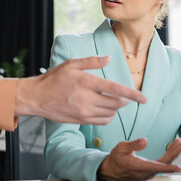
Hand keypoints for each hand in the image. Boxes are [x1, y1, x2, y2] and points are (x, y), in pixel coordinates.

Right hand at [15, 56, 146, 124]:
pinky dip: (108, 116)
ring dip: (117, 109)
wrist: (36, 97)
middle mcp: (86, 99)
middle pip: (116, 104)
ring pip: (110, 114)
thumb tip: (109, 59)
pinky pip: (102, 121)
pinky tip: (106, 109)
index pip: (116, 90)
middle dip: (126, 101)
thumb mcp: (71, 64)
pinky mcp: (80, 120)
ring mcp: (83, 112)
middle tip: (126, 97)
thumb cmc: (54, 78)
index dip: (133, 94)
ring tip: (115, 102)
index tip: (144, 98)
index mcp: (86, 82)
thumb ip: (92, 61)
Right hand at [97, 137, 180, 180]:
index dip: (168, 167)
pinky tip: (170, 150)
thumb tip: (145, 140)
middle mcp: (144, 172)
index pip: (156, 167)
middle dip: (174, 153)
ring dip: (172, 154)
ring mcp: (147, 174)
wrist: (111, 171)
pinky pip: (161, 166)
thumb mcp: (121, 148)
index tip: (178, 167)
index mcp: (138, 166)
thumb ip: (133, 144)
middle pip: (164, 164)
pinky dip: (168, 157)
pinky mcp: (148, 173)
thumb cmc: (116, 159)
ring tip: (178, 143)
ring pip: (163, 165)